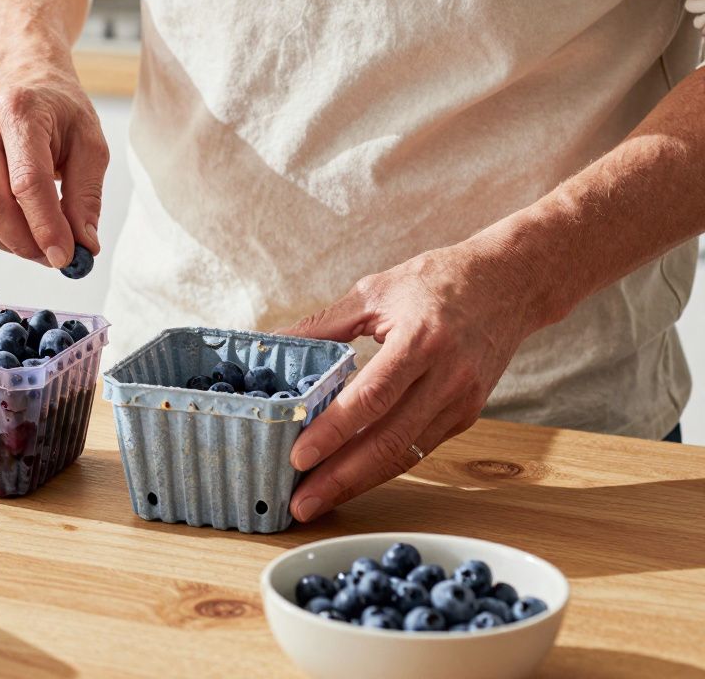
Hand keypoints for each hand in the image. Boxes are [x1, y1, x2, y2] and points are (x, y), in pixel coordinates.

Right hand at [0, 70, 107, 266]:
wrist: (20, 82)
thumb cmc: (58, 112)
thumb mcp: (89, 144)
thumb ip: (86, 196)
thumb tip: (84, 245)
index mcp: (18, 112)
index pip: (27, 182)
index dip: (46, 226)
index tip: (66, 256)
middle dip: (26, 242)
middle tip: (55, 257)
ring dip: (11, 243)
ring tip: (41, 242)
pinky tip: (20, 228)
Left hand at [278, 240, 545, 521]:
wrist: (512, 282)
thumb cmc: (439, 280)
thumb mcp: (376, 290)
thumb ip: (324, 322)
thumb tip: (274, 339)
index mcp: (421, 340)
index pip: (371, 397)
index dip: (334, 431)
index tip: (299, 458)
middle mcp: (446, 377)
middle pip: (388, 440)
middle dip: (339, 478)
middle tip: (300, 505)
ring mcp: (460, 401)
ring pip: (404, 455)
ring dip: (358, 484)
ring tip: (317, 503)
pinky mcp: (466, 415)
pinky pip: (418, 449)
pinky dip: (382, 468)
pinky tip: (350, 480)